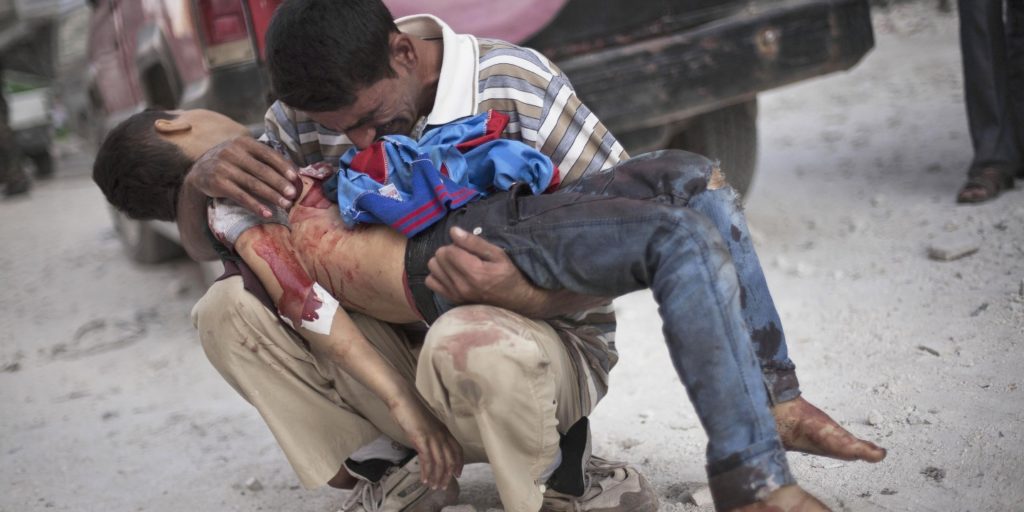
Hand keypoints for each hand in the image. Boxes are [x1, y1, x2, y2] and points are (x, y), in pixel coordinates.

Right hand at [187, 136, 298, 217]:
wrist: (198, 171)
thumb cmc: (230, 162)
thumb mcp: (243, 153)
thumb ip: (263, 159)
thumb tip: (294, 173)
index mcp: (243, 143)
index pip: (268, 154)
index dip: (283, 166)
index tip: (295, 178)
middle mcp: (232, 152)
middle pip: (262, 170)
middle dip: (280, 183)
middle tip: (293, 194)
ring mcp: (224, 168)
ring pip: (253, 184)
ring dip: (272, 196)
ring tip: (285, 204)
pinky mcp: (218, 183)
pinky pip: (241, 196)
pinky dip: (256, 206)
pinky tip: (267, 213)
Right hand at [389, 397, 463, 488]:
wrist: (403, 399)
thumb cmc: (411, 411)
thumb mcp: (425, 425)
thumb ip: (430, 436)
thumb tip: (428, 448)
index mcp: (444, 430)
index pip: (457, 450)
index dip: (459, 463)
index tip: (457, 475)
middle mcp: (442, 434)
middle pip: (450, 459)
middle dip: (447, 475)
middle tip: (442, 487)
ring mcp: (433, 437)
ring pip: (440, 463)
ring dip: (437, 477)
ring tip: (433, 487)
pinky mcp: (422, 439)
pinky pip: (427, 460)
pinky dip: (427, 472)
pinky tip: (424, 480)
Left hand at [426, 226, 541, 312]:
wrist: (514, 301)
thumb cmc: (509, 275)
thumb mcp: (498, 254)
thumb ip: (475, 243)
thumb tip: (453, 231)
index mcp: (475, 273)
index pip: (448, 251)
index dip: (456, 244)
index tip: (467, 248)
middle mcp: (461, 286)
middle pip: (438, 258)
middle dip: (448, 252)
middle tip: (463, 255)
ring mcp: (455, 295)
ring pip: (433, 269)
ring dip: (442, 263)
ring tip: (456, 264)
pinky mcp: (452, 300)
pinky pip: (431, 282)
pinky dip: (438, 275)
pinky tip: (450, 274)